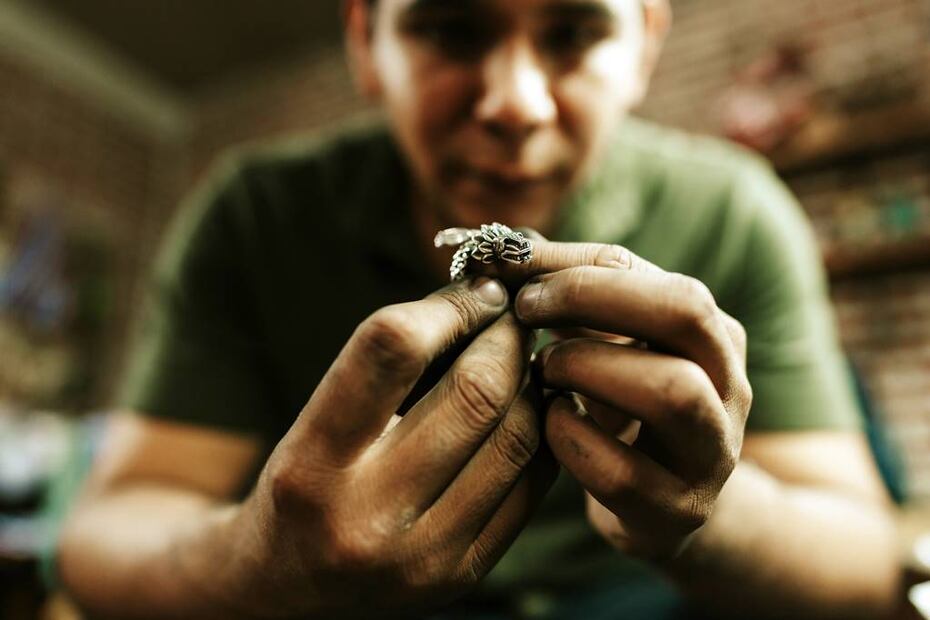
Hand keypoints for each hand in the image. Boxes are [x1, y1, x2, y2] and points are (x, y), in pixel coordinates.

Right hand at [235, 278, 555, 616]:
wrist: (282, 588)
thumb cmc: (302, 482)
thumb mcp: (316, 418)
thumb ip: (389, 364)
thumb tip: (482, 299)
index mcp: (311, 463)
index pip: (391, 348)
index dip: (449, 306)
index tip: (475, 291)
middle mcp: (366, 517)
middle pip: (476, 394)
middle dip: (506, 338)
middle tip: (511, 318)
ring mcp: (421, 556)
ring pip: (518, 437)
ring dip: (531, 383)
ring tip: (519, 361)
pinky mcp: (460, 575)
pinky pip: (530, 484)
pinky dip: (538, 433)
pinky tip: (525, 411)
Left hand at [488, 237, 752, 560]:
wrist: (664, 509)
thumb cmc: (625, 411)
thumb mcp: (614, 348)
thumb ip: (575, 298)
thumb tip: (504, 251)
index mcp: (717, 338)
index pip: (662, 278)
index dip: (581, 266)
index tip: (515, 267)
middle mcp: (730, 389)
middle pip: (685, 313)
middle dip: (593, 297)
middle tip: (527, 306)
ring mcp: (709, 455)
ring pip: (670, 390)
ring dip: (586, 366)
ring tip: (542, 369)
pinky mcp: (672, 512)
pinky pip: (621, 471)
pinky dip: (568, 437)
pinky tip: (546, 423)